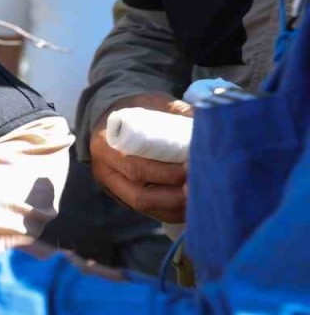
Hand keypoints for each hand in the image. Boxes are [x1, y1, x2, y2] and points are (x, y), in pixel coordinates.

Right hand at [89, 92, 192, 222]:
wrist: (111, 116)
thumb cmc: (135, 109)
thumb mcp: (151, 102)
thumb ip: (176, 111)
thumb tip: (209, 122)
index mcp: (106, 144)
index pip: (136, 167)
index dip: (166, 173)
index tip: (193, 166)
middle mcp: (105, 171)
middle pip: (140, 194)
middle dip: (174, 195)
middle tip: (203, 185)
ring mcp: (113, 187)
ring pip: (144, 207)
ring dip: (175, 207)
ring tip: (202, 198)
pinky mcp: (124, 197)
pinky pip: (149, 212)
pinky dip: (173, 212)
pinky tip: (193, 205)